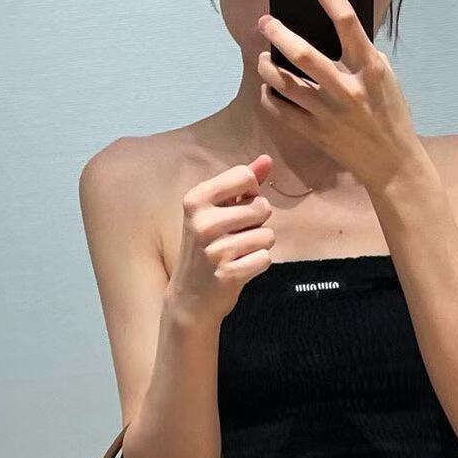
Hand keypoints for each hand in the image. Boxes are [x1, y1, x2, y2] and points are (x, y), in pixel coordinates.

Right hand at [166, 153, 277, 322]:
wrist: (190, 297)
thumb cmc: (207, 247)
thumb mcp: (216, 211)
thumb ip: (242, 184)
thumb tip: (267, 160)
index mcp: (196, 200)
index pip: (245, 176)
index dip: (251, 193)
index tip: (236, 208)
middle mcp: (203, 222)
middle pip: (262, 206)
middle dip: (258, 222)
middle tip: (235, 236)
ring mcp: (215, 249)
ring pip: (267, 235)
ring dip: (259, 245)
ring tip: (237, 253)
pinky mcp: (229, 274)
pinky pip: (265, 258)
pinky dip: (258, 264)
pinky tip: (239, 268)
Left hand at [256, 0, 422, 192]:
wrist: (393, 165)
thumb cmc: (391, 117)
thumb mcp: (386, 80)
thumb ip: (364, 56)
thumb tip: (339, 32)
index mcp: (370, 68)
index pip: (346, 20)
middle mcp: (347, 88)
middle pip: (303, 54)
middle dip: (278, 33)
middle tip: (265, 22)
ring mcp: (329, 112)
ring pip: (284, 83)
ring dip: (267, 67)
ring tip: (263, 58)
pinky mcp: (315, 133)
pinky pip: (281, 110)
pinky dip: (270, 96)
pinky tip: (269, 89)